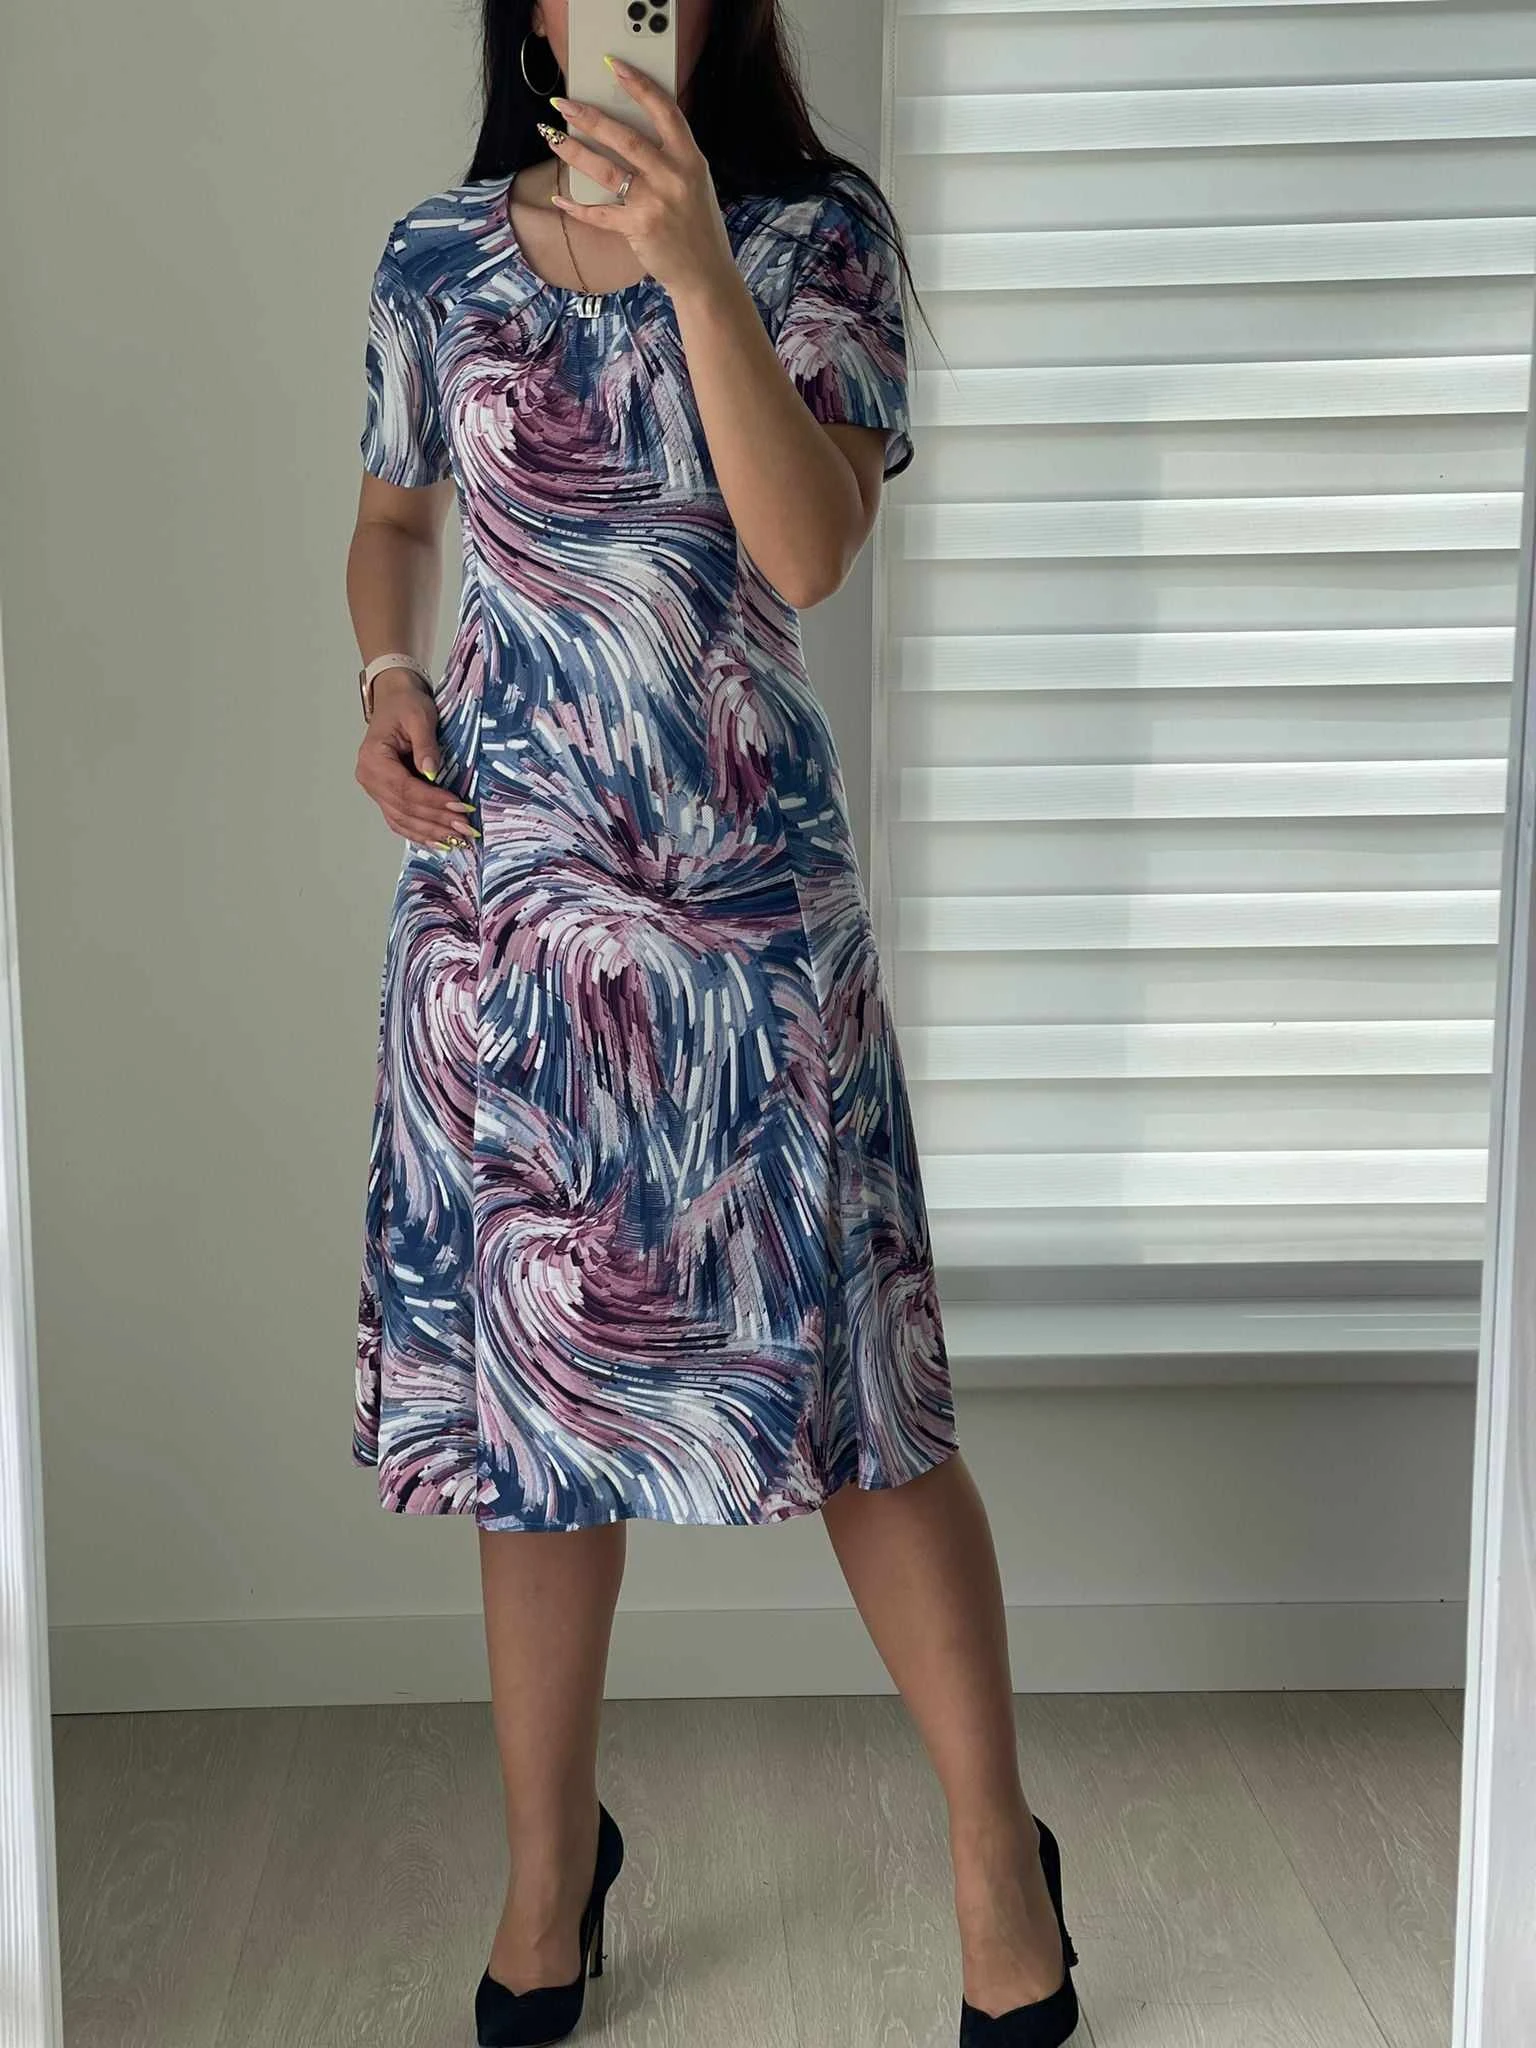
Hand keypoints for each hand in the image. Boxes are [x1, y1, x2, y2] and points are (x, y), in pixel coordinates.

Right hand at [354, 673, 478, 848]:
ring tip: (458, 840)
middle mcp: (369, 778)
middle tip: (466, 829)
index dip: (432, 801)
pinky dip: (419, 833)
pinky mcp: (385, 795)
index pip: (404, 788)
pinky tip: (440, 843)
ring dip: (431, 832)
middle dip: (437, 821)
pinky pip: (400, 820)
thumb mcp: (419, 717)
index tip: (459, 807)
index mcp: (373, 759)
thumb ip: (425, 745)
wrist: (394, 699)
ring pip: (402, 820)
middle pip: (404, 808)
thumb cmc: (406, 705)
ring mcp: (375, 789)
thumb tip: (432, 773)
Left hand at [544, 57, 735, 298]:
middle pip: (625, 137)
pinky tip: (559, 197)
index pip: (664, 111)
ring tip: (552, 136)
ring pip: (606, 170)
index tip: (614, 66)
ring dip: (575, 151)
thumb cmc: (698, 226)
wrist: (705, 273)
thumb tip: (630, 132)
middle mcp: (673, 177)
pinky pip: (599, 213)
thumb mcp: (695, 183)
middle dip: (590, 117)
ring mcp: (654, 203)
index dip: (639, 86)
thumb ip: (671, 157)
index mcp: (690, 159)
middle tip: (563, 103)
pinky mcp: (638, 228)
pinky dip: (576, 206)